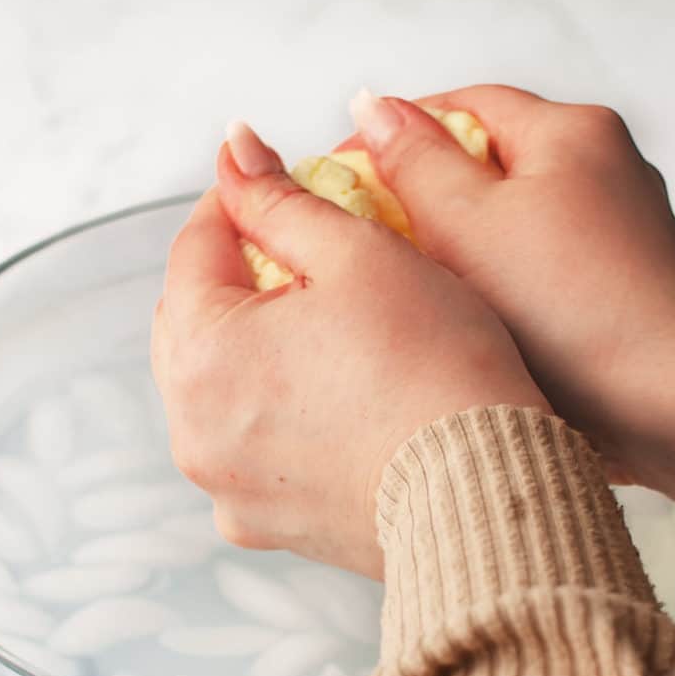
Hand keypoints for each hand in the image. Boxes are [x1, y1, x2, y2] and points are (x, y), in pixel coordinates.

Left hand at [152, 122, 549, 577]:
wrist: (482, 495)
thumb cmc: (432, 369)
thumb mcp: (359, 256)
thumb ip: (282, 200)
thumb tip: (234, 150)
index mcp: (201, 354)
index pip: (193, 248)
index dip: (237, 203)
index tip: (275, 185)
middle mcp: (194, 431)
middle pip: (192, 323)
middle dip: (236, 278)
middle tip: (296, 255)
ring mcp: (226, 486)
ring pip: (217, 389)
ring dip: (250, 348)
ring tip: (314, 327)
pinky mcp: (265, 524)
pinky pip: (248, 449)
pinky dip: (270, 414)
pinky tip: (322, 399)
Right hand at [346, 86, 674, 510]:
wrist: (659, 400)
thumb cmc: (570, 311)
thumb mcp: (469, 222)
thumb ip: (414, 160)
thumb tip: (373, 107)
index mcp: (569, 133)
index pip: (460, 106)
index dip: (392, 133)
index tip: (340, 169)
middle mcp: (600, 169)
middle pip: (485, 163)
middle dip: (422, 194)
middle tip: (367, 232)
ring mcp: (609, 229)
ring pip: (508, 218)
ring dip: (456, 241)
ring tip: (410, 279)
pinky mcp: (609, 283)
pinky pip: (532, 262)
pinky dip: (494, 277)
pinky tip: (466, 313)